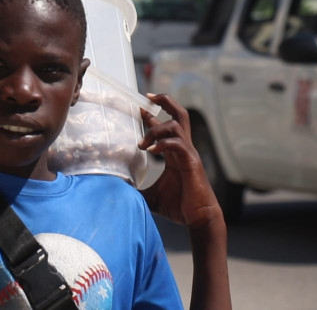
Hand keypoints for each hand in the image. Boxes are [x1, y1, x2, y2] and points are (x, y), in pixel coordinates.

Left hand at [138, 93, 222, 229]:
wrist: (199, 219)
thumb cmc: (179, 207)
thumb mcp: (151, 196)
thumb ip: (137, 191)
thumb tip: (117, 192)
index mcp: (175, 152)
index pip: (165, 125)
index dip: (152, 114)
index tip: (138, 107)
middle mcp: (183, 148)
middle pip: (179, 114)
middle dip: (165, 101)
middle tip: (147, 98)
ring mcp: (188, 154)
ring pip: (175, 125)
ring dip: (156, 129)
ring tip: (142, 144)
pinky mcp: (191, 162)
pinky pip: (177, 143)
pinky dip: (163, 143)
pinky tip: (150, 151)